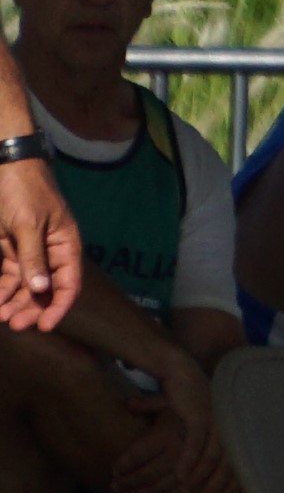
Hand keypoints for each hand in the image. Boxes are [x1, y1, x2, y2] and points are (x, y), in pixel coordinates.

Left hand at [0, 161, 80, 332]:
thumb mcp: (28, 224)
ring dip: (14, 302)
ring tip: (0, 316)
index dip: (59, 306)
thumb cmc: (24, 191)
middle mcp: (51, 252)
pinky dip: (3, 290)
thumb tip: (42, 290)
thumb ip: (33, 258)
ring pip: (26, 286)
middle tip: (14, 324)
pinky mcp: (11, 248)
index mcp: (65, 244)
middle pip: (46, 289)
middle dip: (31, 308)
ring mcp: (30, 251)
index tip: (44, 326)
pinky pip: (9, 276)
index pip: (68, 283)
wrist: (6, 165)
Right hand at [108, 356, 234, 492]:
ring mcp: (216, 418)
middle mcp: (229, 423)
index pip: (236, 461)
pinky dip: (188, 462)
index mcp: (231, 426)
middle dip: (217, 487)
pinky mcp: (200, 414)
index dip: (230, 485)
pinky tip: (181, 477)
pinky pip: (195, 444)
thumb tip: (196, 470)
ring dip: (201, 479)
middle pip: (228, 462)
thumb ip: (200, 444)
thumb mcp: (195, 423)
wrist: (177, 369)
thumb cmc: (186, 398)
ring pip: (212, 457)